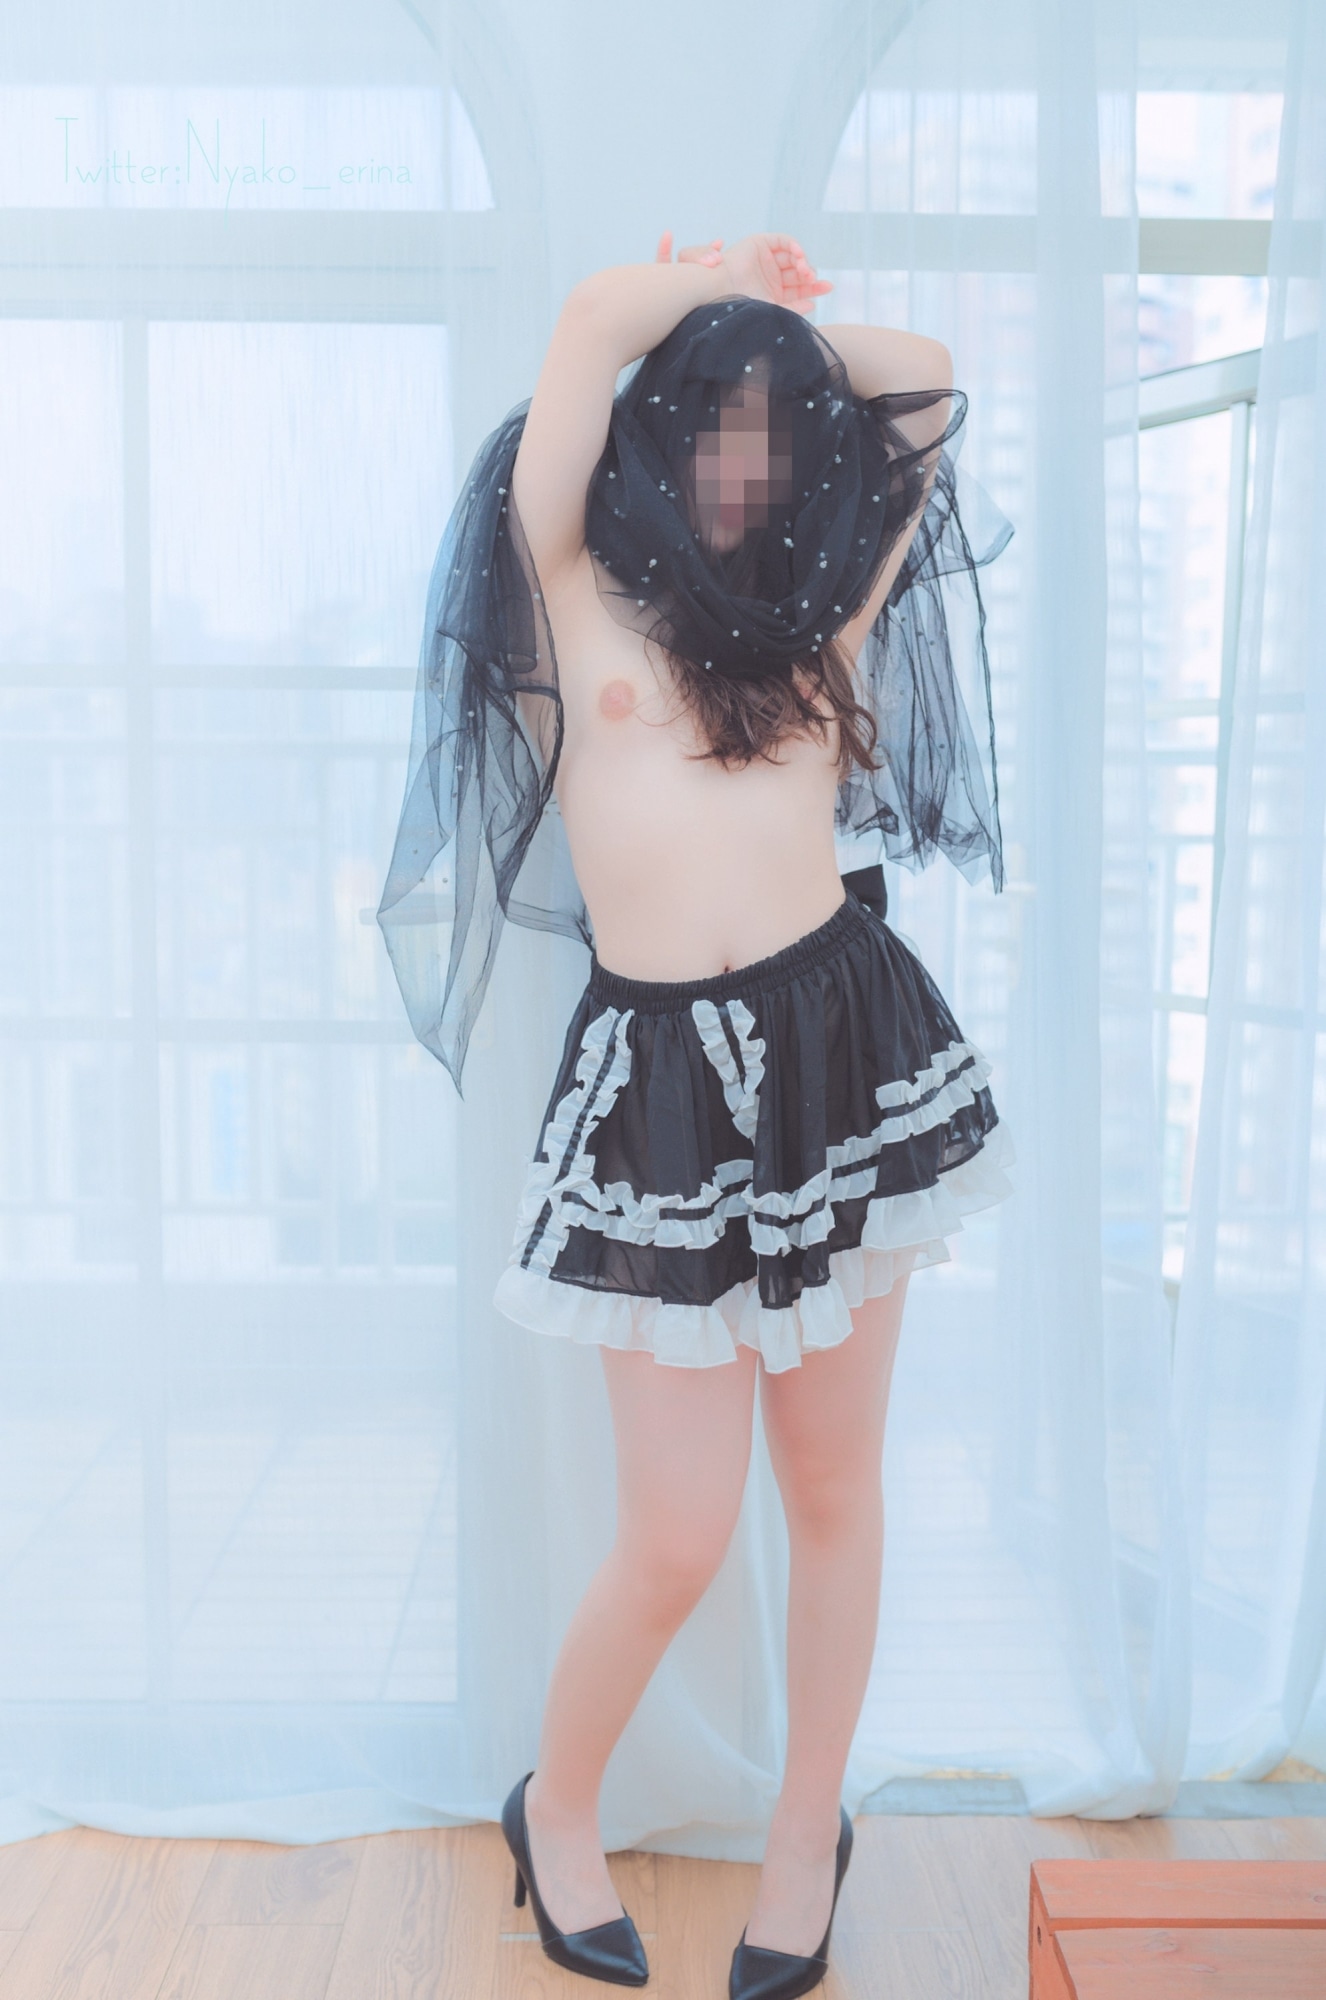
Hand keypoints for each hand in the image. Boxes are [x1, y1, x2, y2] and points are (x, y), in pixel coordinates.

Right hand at [657, 229, 831, 316]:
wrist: (721, 291)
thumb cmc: (742, 305)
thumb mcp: (772, 310)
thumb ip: (793, 309)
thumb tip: (812, 304)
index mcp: (773, 293)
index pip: (798, 290)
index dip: (813, 288)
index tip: (827, 288)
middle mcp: (771, 276)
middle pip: (798, 273)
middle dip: (810, 275)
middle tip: (815, 281)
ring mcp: (766, 259)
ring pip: (793, 257)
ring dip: (802, 261)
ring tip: (806, 271)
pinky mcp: (760, 243)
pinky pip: (783, 241)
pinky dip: (794, 246)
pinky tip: (799, 256)